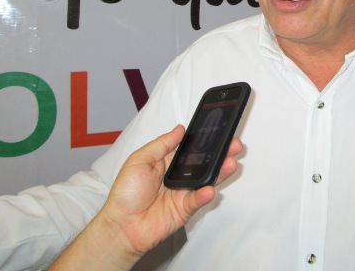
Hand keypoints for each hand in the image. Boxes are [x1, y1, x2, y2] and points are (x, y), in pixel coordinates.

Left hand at [50, 125, 241, 269]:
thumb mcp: (139, 160)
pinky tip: (209, 189)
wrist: (121, 226)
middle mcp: (179, 175)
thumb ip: (161, 145)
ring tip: (230, 163)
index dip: (205, 139)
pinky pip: (199, 199)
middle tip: (233, 144)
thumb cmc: (125, 194)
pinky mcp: (186, 209)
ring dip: (220, 171)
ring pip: (207, 179)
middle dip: (221, 152)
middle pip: (205, 161)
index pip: (191, 146)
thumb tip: (180, 129)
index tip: (219, 129)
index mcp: (168, 161)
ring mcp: (185, 192)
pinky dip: (205, 194)